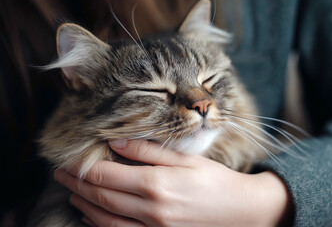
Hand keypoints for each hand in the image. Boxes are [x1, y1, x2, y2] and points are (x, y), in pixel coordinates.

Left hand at [54, 140, 292, 226]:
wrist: (241, 213)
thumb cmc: (215, 181)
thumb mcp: (186, 159)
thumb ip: (149, 150)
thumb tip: (116, 142)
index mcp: (157, 185)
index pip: (107, 177)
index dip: (83, 169)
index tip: (68, 161)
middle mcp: (151, 211)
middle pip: (101, 198)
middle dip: (76, 186)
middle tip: (60, 175)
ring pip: (106, 220)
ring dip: (84, 206)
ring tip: (72, 194)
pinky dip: (100, 225)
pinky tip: (93, 215)